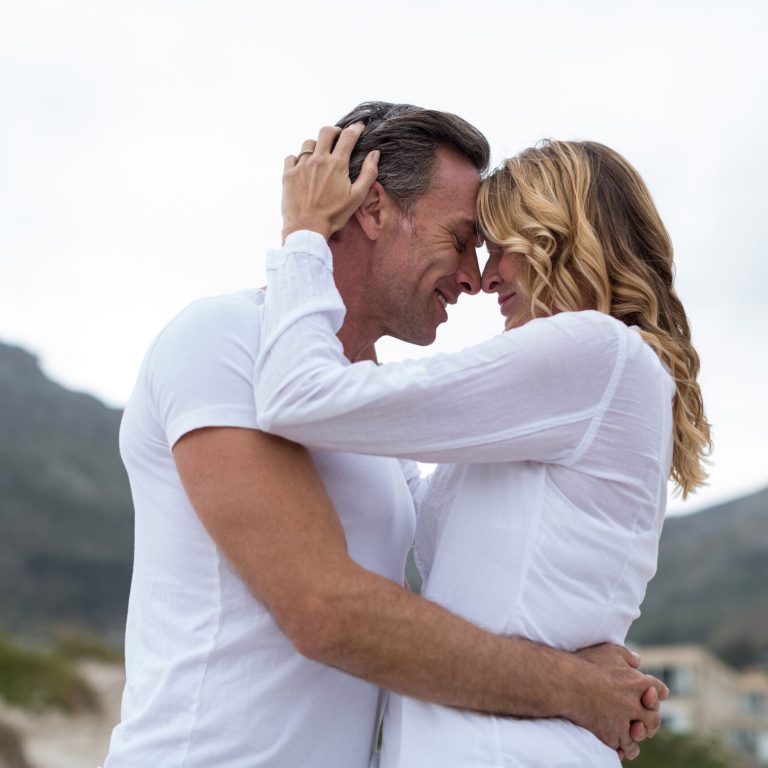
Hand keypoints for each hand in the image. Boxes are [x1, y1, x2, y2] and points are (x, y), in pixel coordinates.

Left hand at [282, 122, 379, 241]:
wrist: (307, 228)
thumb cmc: (334, 215)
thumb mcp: (357, 197)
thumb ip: (369, 173)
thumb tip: (374, 153)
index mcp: (337, 164)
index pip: (348, 136)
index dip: (355, 128)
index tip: (359, 126)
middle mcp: (318, 160)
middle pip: (326, 131)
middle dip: (335, 130)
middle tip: (338, 137)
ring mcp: (301, 165)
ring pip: (308, 143)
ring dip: (316, 145)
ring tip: (320, 156)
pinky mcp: (288, 174)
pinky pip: (292, 157)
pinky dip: (299, 159)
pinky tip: (304, 168)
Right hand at [571, 644, 667, 760]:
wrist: (567, 683)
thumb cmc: (586, 664)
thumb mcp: (609, 651)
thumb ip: (626, 655)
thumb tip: (638, 660)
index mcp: (638, 682)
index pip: (658, 689)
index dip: (658, 692)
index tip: (655, 694)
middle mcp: (635, 704)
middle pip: (653, 717)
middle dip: (650, 718)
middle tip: (645, 719)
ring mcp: (625, 722)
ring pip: (641, 734)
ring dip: (640, 734)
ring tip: (636, 732)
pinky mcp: (612, 735)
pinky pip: (626, 748)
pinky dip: (626, 748)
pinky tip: (623, 747)